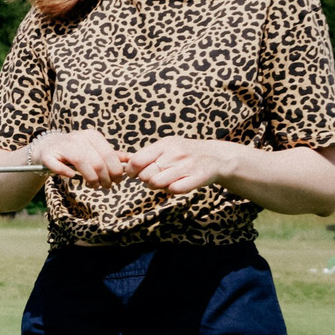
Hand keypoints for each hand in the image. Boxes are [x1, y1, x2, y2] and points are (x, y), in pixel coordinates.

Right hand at [27, 129, 132, 187]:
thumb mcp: (94, 150)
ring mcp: (62, 145)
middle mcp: (78, 137)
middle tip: (106, 186)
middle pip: (97, 161)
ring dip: (90, 178)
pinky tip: (72, 177)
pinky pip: (58, 165)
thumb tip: (131, 159)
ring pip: (81, 163)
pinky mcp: (48, 154)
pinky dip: (66, 172)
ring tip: (94, 186)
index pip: (109, 155)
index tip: (117, 181)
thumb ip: (111, 155)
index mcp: (92, 136)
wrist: (48, 146)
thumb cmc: (75, 151)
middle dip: (105, 178)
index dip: (115, 171)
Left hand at [129, 136, 247, 196]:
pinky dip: (171, 190)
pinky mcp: (197, 177)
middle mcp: (175, 153)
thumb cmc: (184, 153)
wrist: (216, 157)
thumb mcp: (166, 147)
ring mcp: (187, 165)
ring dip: (158, 186)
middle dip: (146, 179)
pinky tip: (176, 184)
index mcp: (165, 144)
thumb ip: (144, 155)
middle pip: (145, 175)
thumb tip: (118, 159)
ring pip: (157, 184)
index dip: (130, 171)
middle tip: (155, 176)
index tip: (134, 174)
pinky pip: (173, 190)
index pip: (136, 161)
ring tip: (165, 181)